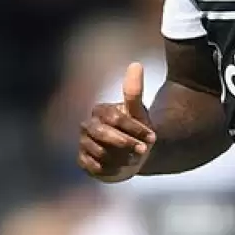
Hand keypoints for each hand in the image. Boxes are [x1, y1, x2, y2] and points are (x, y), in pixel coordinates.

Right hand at [77, 63, 156, 182]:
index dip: (135, 129)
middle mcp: (87, 126)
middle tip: (144, 151)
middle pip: (104, 136)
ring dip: (122, 158)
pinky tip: (122, 167)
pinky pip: (95, 168)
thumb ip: (134, 91)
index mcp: (100, 111)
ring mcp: (83, 144)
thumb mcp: (139, 112)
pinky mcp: (82, 161)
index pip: (115, 118)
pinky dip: (112, 170)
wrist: (133, 153)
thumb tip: (135, 64)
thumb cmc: (137, 130)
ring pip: (100, 153)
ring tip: (134, 159)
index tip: (152, 137)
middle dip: (127, 144)